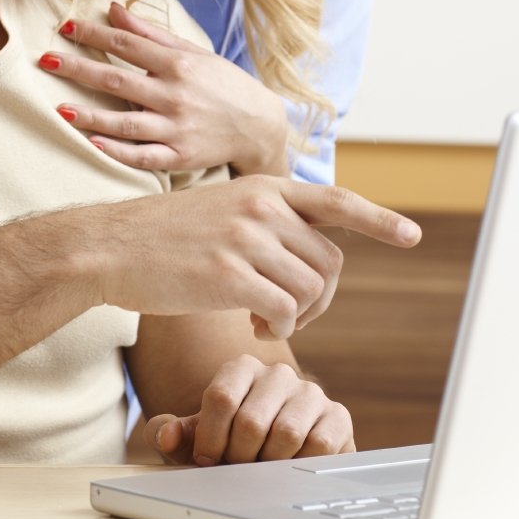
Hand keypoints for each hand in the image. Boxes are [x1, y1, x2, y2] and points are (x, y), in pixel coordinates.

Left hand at [44, 1, 288, 175]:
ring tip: (60, 109)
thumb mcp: (193, 53)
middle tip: (46, 61)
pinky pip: (142, 157)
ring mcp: (176, 129)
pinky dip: (116, 151)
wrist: (259, 125)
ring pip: (124, 123)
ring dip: (90, 115)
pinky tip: (92, 143)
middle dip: (78, 69)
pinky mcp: (179, 157)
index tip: (64, 28)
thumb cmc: (222, 84)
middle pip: (117, 80)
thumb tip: (114, 8)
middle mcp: (175, 95)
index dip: (94, 34)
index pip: (127, 44)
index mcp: (178, 64)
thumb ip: (151, 34)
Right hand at [82, 175, 419, 340]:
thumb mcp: (220, 210)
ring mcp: (246, 239)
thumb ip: (265, 221)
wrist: (106, 246)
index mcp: (264, 187)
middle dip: (320, 297)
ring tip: (263, 321)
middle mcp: (262, 207)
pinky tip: (251, 328)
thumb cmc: (161, 238)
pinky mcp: (230, 275)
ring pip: (310, 290)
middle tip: (290, 316)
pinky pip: (285, 313)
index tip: (412, 235)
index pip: (336, 199)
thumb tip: (308, 253)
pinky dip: (277, 330)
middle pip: (329, 261)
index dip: (379, 219)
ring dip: (296, 318)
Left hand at [144, 357, 353, 465]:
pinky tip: (290, 467)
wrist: (280, 458)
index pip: (221, 398)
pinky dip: (299, 465)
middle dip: (239, 457)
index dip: (210, 439)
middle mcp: (278, 374)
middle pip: (251, 420)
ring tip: (263, 468)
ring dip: (269, 464)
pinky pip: (318, 445)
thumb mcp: (200, 439)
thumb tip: (165, 434)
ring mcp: (310, 393)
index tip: (208, 461)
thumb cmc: (234, 445)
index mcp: (242, 369)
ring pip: (286, 433)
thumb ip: (174, 434)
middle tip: (238, 469)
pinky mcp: (337, 416)